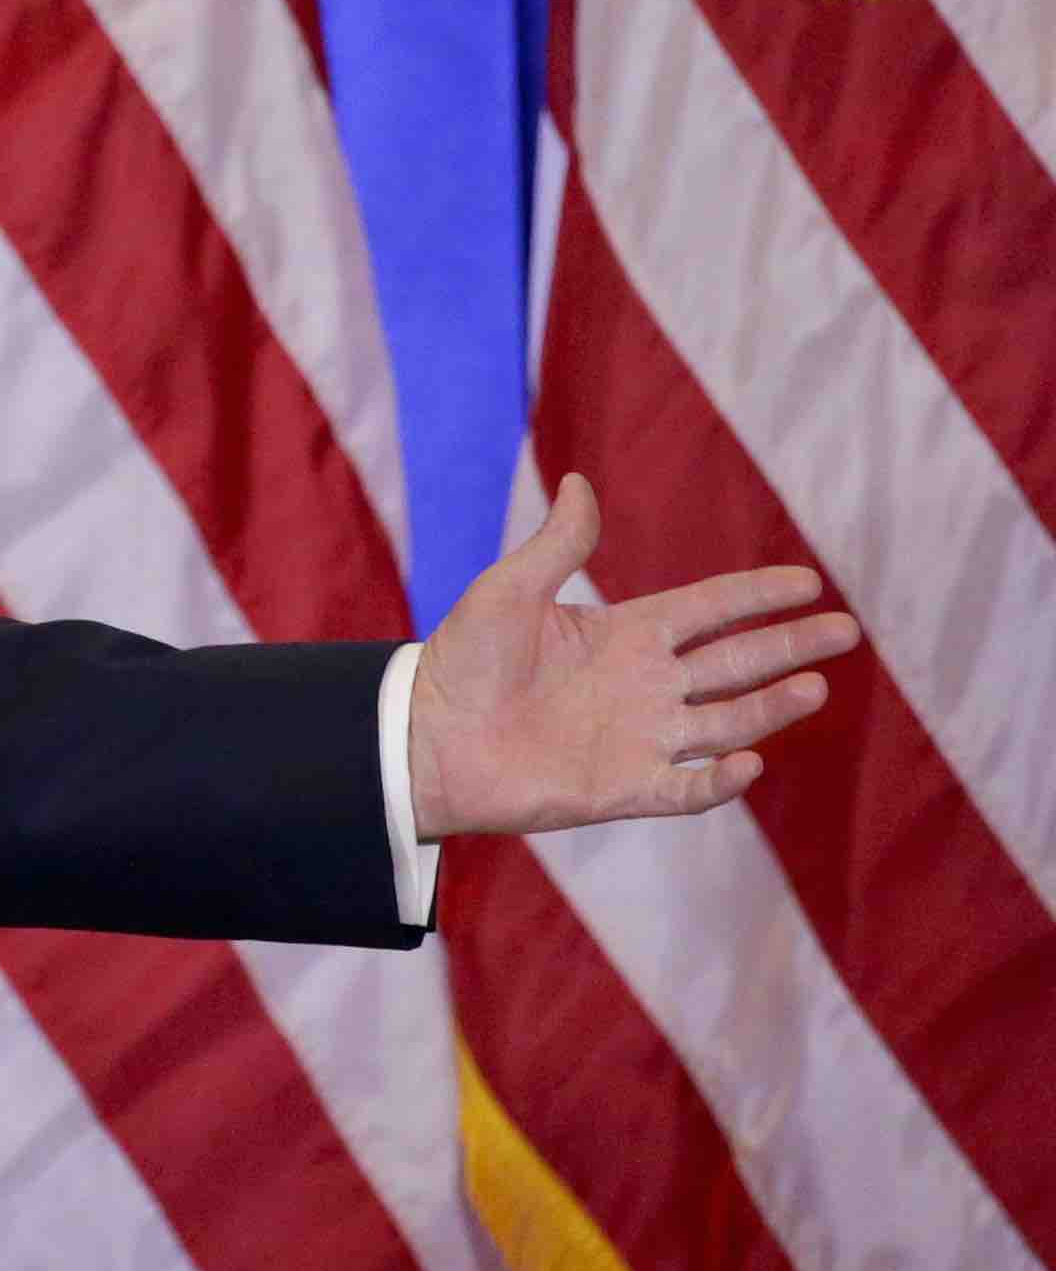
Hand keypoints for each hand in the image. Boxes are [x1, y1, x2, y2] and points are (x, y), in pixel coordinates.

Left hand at [409, 473, 860, 837]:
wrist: (425, 738)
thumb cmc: (462, 662)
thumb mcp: (507, 592)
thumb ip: (557, 547)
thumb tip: (580, 483)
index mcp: (623, 634)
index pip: (709, 610)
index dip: (757, 596)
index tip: (809, 582)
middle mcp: (644, 685)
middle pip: (735, 662)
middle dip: (789, 646)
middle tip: (844, 631)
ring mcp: (639, 738)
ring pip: (725, 721)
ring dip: (770, 707)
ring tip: (816, 686)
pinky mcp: (623, 787)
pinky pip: (686, 787)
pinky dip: (720, 781)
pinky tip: (750, 761)